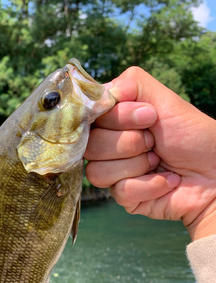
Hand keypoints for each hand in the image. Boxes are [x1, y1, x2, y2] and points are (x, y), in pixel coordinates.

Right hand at [85, 67, 215, 240]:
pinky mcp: (123, 197)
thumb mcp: (164, 100)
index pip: (89, 117)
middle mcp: (109, 146)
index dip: (116, 118)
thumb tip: (100, 93)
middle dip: (130, 142)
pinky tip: (167, 181)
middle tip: (155, 141)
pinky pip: (120, 191)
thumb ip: (130, 84)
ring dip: (137, 165)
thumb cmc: (193, 136)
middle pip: (91, 145)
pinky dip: (150, 185)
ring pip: (97, 172)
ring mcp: (114, 173)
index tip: (148, 117)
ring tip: (159, 161)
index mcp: (115, 120)